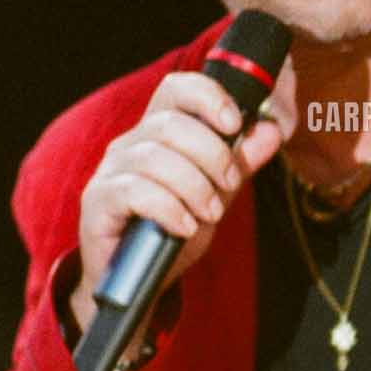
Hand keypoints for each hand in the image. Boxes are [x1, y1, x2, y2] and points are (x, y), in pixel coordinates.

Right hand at [70, 62, 294, 336]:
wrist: (138, 282)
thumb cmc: (171, 230)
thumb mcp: (215, 194)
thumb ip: (240, 162)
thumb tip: (271, 129)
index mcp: (158, 133)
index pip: (176, 89)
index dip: (207, 96)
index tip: (234, 122)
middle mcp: (130, 144)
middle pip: (170, 123)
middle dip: (211, 153)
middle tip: (229, 183)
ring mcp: (111, 172)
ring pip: (154, 157)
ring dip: (194, 185)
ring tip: (210, 212)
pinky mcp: (99, 203)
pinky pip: (135, 191)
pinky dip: (168, 207)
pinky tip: (184, 226)